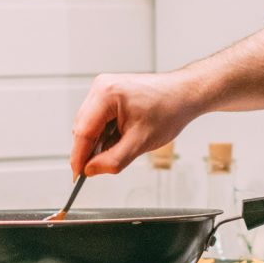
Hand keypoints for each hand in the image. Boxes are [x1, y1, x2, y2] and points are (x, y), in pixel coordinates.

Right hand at [70, 71, 208, 176]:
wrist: (184, 94)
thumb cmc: (169, 110)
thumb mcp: (140, 142)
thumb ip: (113, 160)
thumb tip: (91, 170)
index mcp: (106, 94)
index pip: (83, 131)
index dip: (79, 157)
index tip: (78, 176)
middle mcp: (101, 87)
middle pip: (83, 127)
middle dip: (90, 150)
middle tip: (101, 167)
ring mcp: (104, 88)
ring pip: (89, 124)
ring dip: (99, 141)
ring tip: (123, 146)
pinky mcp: (109, 93)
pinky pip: (97, 118)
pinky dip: (104, 133)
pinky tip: (121, 138)